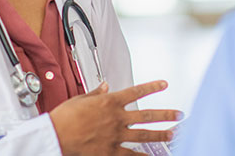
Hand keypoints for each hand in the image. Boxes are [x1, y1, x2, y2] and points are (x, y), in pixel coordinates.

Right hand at [50, 80, 180, 155]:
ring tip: (172, 135)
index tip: (164, 84)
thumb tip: (104, 85)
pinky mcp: (110, 151)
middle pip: (147, 115)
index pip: (137, 91)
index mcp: (110, 102)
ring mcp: (116, 135)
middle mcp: (117, 118)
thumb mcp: (80, 99)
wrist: (56, 135)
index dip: (152, 87)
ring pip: (144, 135)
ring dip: (161, 135)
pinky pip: (131, 155)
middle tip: (178, 114)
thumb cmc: (64, 117)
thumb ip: (95, 93)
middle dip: (166, 115)